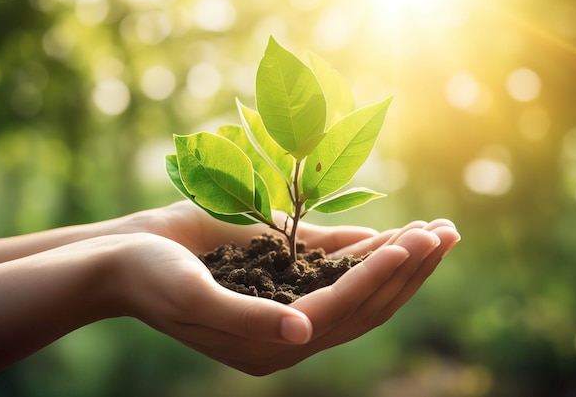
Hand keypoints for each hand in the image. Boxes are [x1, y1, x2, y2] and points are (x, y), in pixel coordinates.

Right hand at [116, 204, 459, 375]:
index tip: (416, 242)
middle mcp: (291, 325)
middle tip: (449, 234)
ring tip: (441, 230)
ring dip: (401, 258)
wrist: (127, 257)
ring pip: (360, 282)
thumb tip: (303, 335)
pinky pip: (337, 262)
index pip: (342, 310)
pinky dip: (371, 248)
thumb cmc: (152, 279)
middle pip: (365, 302)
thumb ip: (247, 320)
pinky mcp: (285, 270)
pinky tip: (401, 233)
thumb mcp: (193, 298)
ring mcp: (292, 297)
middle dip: (409, 268)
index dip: (379, 275)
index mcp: (272, 345)